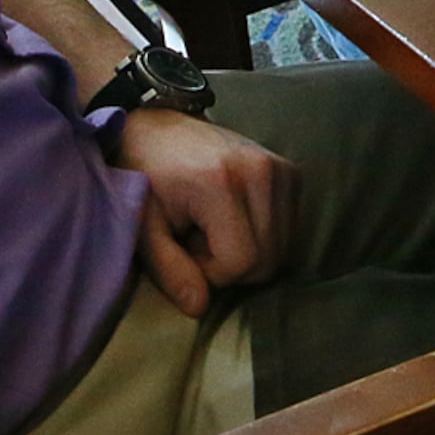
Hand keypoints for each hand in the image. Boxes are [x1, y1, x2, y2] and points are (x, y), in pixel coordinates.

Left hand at [116, 109, 295, 310]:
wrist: (157, 126)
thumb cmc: (143, 175)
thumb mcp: (143, 225)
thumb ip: (169, 269)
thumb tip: (199, 308)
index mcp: (221, 182)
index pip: (241, 261)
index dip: (211, 272)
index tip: (183, 249)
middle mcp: (261, 171)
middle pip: (268, 260)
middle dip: (231, 266)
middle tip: (195, 241)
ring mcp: (281, 168)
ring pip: (282, 249)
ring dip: (247, 252)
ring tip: (211, 228)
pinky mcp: (291, 171)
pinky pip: (288, 229)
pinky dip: (262, 236)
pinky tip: (231, 218)